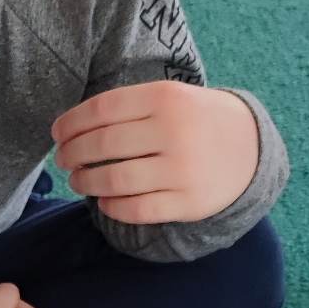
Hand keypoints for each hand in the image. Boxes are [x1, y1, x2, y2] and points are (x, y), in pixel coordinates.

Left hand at [54, 82, 259, 225]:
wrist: (251, 148)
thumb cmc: (196, 120)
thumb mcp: (172, 97)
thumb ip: (129, 107)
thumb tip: (70, 128)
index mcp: (166, 98)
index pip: (101, 109)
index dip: (71, 123)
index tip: (57, 134)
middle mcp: (174, 132)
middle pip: (102, 145)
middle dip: (72, 155)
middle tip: (64, 160)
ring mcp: (182, 170)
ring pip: (114, 181)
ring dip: (85, 183)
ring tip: (79, 181)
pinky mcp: (188, 203)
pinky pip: (136, 210)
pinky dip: (111, 207)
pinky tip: (105, 202)